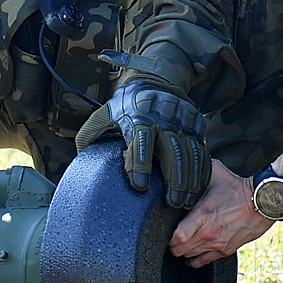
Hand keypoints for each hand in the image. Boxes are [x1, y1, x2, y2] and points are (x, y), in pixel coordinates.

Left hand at [87, 80, 208, 208]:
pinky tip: (197, 189)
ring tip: (184, 202)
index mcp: (138, 114)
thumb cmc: (124, 107)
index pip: (140, 139)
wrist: (154, 80)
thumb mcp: (104, 116)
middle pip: (172, 147)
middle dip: (174, 177)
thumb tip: (81, 163)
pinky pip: (202, 150)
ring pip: (191, 151)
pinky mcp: (197, 124)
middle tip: (172, 202)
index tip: (139, 186)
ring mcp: (183, 120)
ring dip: (190, 179)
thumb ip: (91, 137)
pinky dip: (201, 171)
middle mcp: (164, 116)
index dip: (139, 163)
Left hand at [169, 160, 273, 266]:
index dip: (169, 236)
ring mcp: (217, 244)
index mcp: (202, 214)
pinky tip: (193, 256)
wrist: (262, 202)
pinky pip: (204, 262)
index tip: (168, 232)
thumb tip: (186, 164)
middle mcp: (208, 233)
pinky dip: (196, 260)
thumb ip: (198, 171)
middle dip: (173, 246)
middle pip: (180, 250)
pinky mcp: (226, 250)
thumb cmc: (239, 188)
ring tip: (182, 246)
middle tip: (173, 240)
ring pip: (190, 257)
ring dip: (184, 252)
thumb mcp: (216, 173)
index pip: (178, 236)